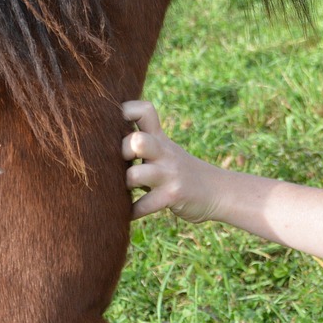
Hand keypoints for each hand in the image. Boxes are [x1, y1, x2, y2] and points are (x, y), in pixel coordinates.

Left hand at [121, 100, 219, 222]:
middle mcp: (164, 152)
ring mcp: (169, 174)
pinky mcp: (172, 196)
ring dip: (125, 185)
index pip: (145, 111)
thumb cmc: (181, 170)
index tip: (115, 123)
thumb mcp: (166, 150)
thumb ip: (144, 143)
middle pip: (137, 141)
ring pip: (134, 175)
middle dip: (123, 151)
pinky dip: (132, 211)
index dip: (126, 111)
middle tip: (123, 163)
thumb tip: (104, 141)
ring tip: (126, 190)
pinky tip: (131, 211)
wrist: (218, 191)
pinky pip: (142, 206)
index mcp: (160, 139)